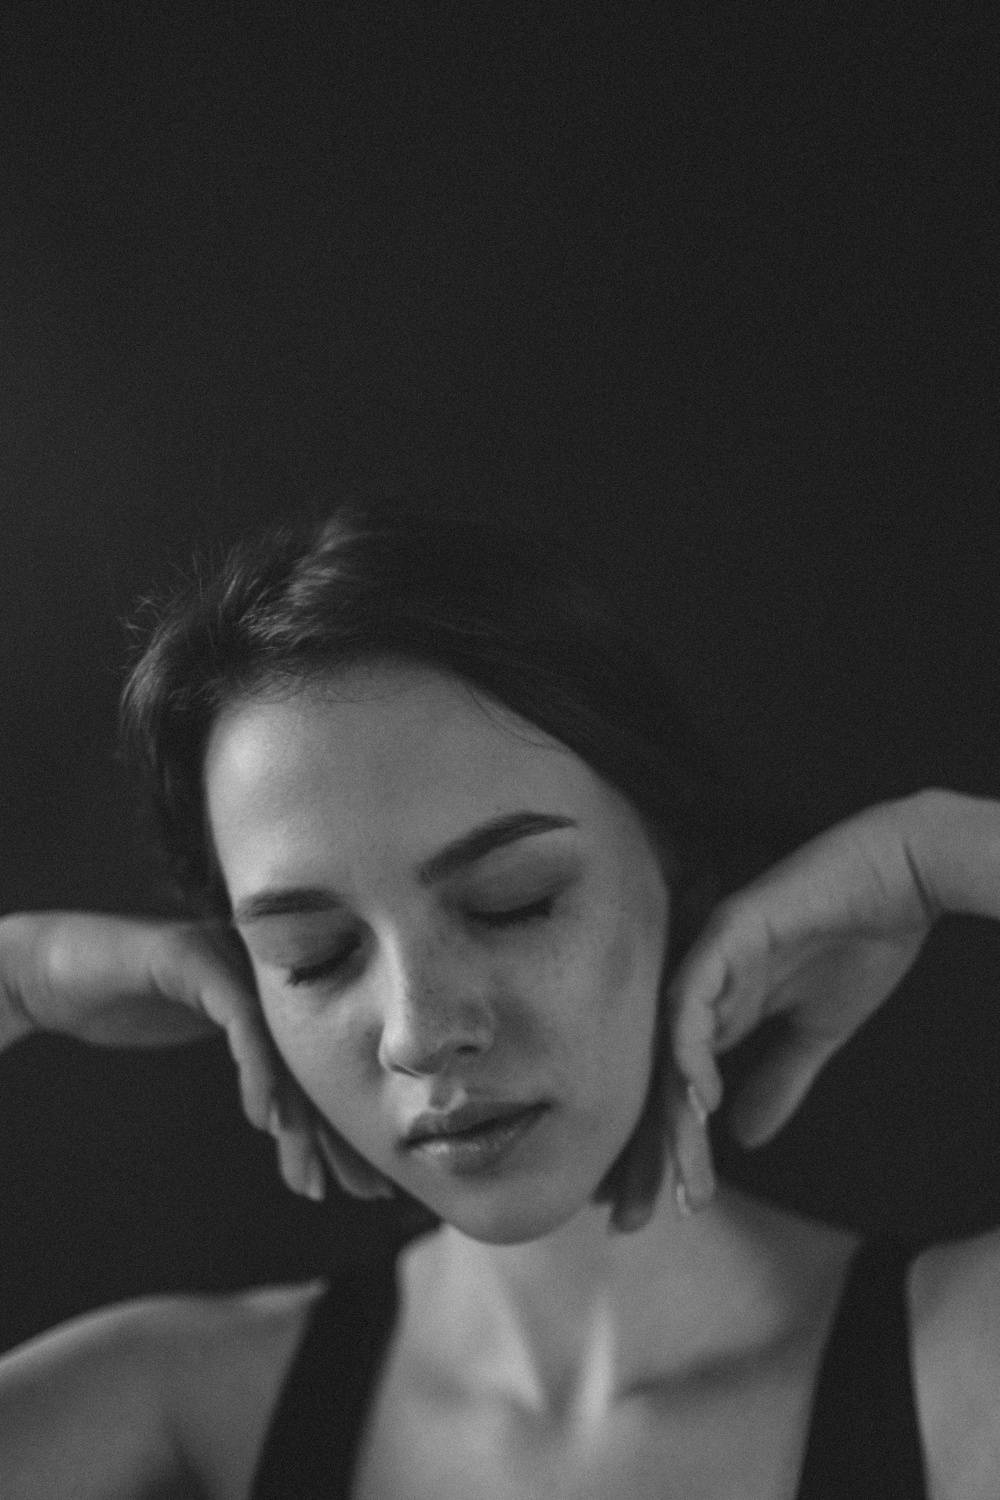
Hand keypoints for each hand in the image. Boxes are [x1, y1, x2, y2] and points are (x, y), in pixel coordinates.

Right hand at [0, 912, 392, 1203]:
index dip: (345, 1129)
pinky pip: (242, 1019)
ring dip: (299, 1116)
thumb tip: (290, 1120)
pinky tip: (265, 1118)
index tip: (367, 1186)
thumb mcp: (198, 1038)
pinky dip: (258, 1070)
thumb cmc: (125, 1004)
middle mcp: (264, 972)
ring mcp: (232, 958)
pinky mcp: (196, 958)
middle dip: (339, 1132)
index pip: (319, 1067)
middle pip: (314, 1060)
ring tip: (309, 1173)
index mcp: (273, 990)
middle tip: (363, 1191)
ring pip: (284, 1046)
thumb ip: (246, 1061)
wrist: (54, 967)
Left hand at [667, 791, 945, 1205]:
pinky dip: (692, 1044)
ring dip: (675, 1110)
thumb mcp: (819, 1032)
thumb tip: (742, 1139)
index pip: (678, 1086)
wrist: (903, 876)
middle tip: (643, 1215)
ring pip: (671, 1042)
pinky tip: (702, 1094)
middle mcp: (701, 983)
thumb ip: (779, 1079)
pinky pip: (695, 992)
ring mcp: (709, 953)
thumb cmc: (862, 940)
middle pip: (660, 1073)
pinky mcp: (729, 928)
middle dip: (649, 1147)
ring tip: (683, 1168)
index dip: (667, 1147)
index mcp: (720, 1006)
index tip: (665, 1210)